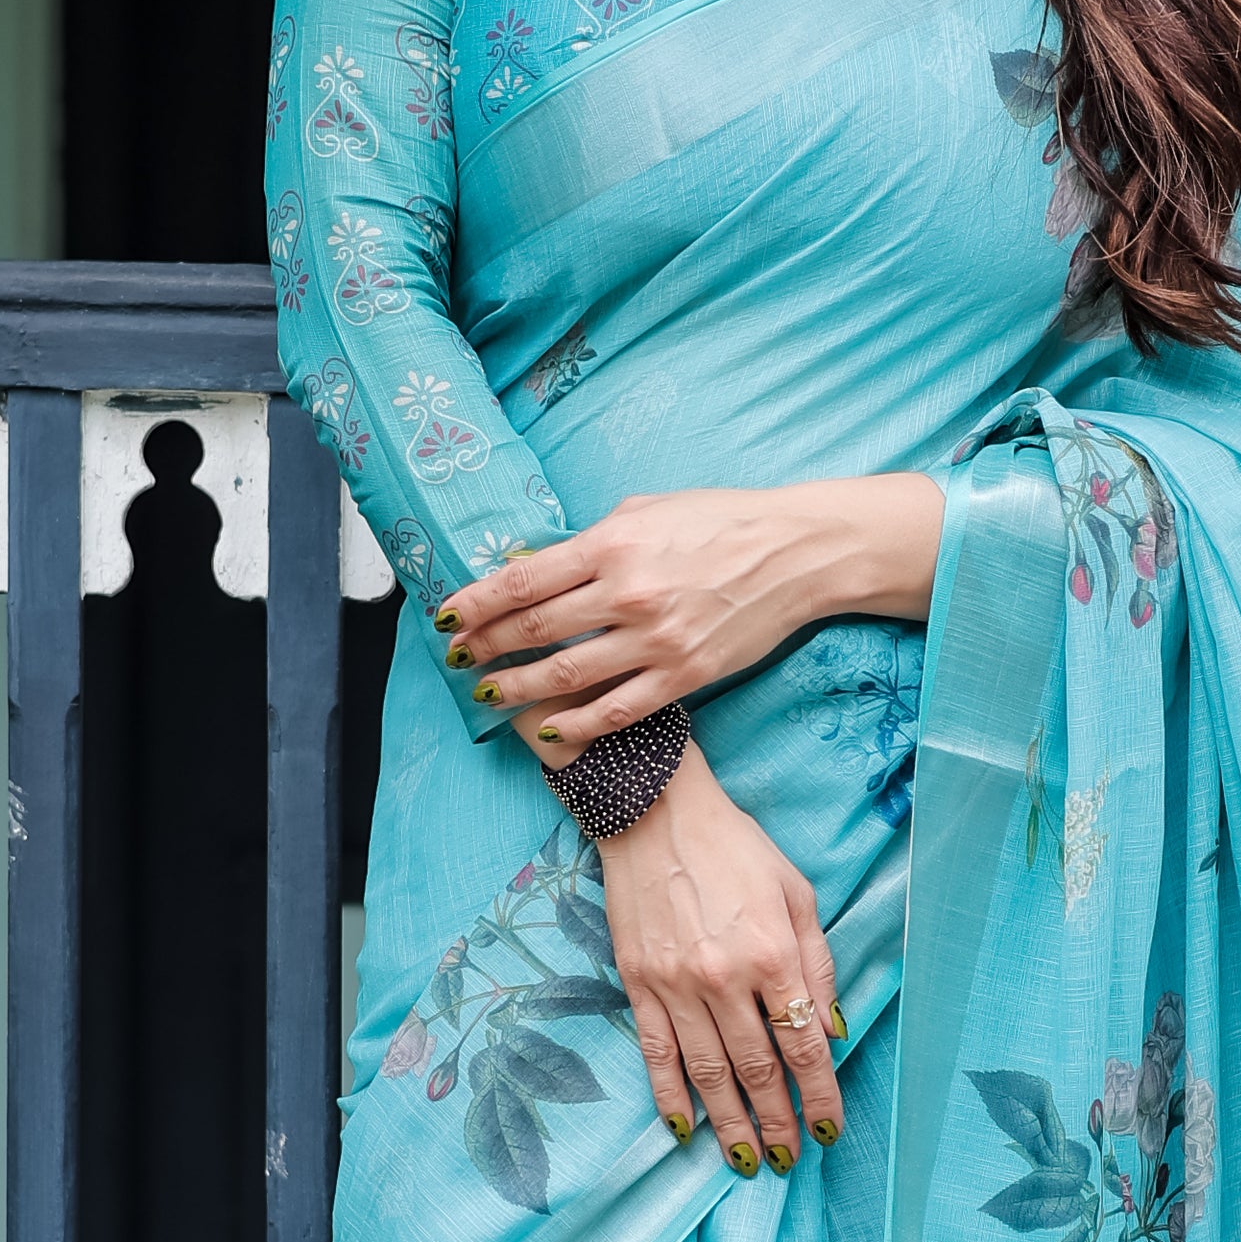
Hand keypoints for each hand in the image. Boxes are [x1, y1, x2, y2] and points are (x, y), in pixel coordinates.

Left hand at [438, 474, 942, 757]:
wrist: (794, 553)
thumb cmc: (720, 521)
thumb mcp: (646, 510)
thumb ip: (591, 539)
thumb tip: (539, 563)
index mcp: (612, 544)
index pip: (523, 579)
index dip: (476, 603)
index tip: (446, 618)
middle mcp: (627, 593)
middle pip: (535, 629)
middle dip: (487, 646)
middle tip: (459, 659)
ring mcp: (656, 639)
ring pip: (567, 675)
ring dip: (519, 688)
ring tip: (491, 693)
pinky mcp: (684, 675)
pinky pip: (617, 710)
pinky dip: (577, 725)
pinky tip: (549, 731)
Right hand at [600, 745, 844, 1167]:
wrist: (654, 813)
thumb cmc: (736, 849)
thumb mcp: (797, 894)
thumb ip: (816, 965)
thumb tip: (830, 1031)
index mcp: (771, 953)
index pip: (803, 1044)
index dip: (819, 1094)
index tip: (829, 1128)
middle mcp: (724, 978)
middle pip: (757, 1069)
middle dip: (778, 1121)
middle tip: (791, 1159)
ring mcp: (676, 984)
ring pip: (707, 1073)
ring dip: (730, 1124)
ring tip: (748, 1161)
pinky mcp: (638, 983)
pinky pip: (656, 1053)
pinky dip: (669, 1095)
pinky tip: (684, 1129)